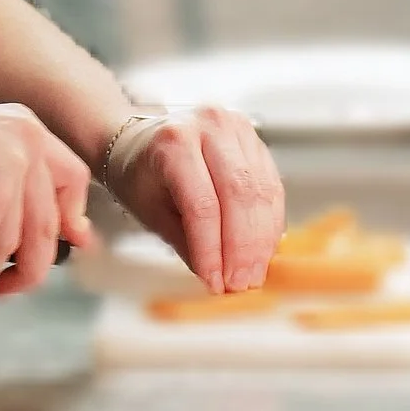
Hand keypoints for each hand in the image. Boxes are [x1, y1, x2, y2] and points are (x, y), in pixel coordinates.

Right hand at [0, 97, 91, 293]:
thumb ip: (12, 176)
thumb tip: (56, 230)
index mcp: (25, 127)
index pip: (72, 178)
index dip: (71, 216)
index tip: (70, 243)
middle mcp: (26, 146)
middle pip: (47, 227)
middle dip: (28, 268)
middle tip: (6, 288)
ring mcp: (11, 174)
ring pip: (12, 249)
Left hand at [97, 105, 284, 293]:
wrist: (138, 139)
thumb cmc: (139, 175)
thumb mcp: (150, 212)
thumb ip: (184, 242)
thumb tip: (216, 276)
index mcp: (174, 143)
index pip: (202, 204)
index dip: (213, 248)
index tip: (215, 281)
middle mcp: (209, 126)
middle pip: (239, 195)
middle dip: (243, 248)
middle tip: (240, 283)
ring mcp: (236, 129)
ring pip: (262, 191)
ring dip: (261, 239)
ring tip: (253, 273)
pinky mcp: (254, 139)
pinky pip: (271, 185)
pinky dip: (269, 222)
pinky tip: (263, 249)